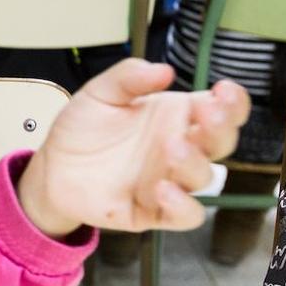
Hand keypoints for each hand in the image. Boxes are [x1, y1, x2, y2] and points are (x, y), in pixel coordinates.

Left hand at [17, 60, 249, 236]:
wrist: (53, 167)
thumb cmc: (82, 127)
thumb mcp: (100, 92)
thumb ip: (129, 77)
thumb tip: (165, 70)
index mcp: (177, 116)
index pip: (221, 109)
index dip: (232, 102)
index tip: (223, 91)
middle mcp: (180, 148)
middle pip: (221, 141)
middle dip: (222, 128)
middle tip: (207, 115)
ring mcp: (170, 180)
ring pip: (204, 177)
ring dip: (195, 163)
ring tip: (172, 147)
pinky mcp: (154, 210)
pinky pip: (185, 215)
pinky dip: (183, 205)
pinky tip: (163, 189)